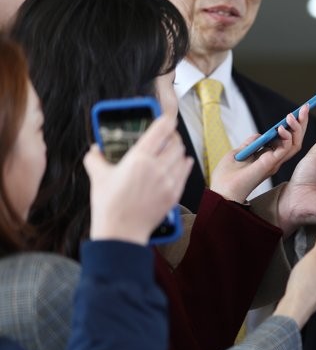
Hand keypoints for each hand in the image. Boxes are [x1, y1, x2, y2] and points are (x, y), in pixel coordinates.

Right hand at [83, 114, 192, 244]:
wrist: (121, 232)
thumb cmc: (109, 205)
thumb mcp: (98, 177)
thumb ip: (95, 158)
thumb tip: (95, 148)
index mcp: (139, 159)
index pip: (161, 130)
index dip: (166, 120)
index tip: (166, 117)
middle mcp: (157, 167)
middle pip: (175, 141)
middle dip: (172, 135)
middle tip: (166, 135)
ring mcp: (169, 181)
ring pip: (182, 155)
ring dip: (177, 149)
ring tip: (170, 149)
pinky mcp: (175, 193)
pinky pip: (186, 171)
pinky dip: (184, 163)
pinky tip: (181, 161)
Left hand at [210, 105, 307, 202]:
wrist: (222, 194)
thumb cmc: (227, 179)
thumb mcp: (237, 154)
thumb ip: (250, 144)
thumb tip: (260, 135)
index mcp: (269, 158)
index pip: (288, 140)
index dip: (296, 126)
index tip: (301, 110)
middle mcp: (274, 160)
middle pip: (295, 140)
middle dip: (301, 123)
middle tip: (305, 107)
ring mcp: (273, 163)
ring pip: (295, 144)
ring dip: (296, 128)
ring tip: (293, 115)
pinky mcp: (270, 165)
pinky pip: (285, 150)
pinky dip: (286, 138)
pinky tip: (281, 128)